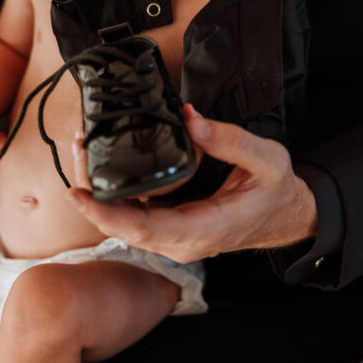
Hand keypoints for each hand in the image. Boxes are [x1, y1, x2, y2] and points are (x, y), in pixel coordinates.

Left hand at [66, 105, 317, 262]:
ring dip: (99, 191)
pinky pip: (133, 215)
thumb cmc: (275, 191)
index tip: (79, 192)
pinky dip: (114, 193)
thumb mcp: (267, 159)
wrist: (284, 216)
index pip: (143, 228)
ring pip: (123, 222)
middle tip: (78, 148)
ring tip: (84, 147)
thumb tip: (190, 120)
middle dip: (92, 194)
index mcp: (205, 230)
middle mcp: (182, 242)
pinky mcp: (169, 229)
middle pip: (122, 226)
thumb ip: (230, 140)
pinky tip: (102, 163)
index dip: (105, 213)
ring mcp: (173, 239)